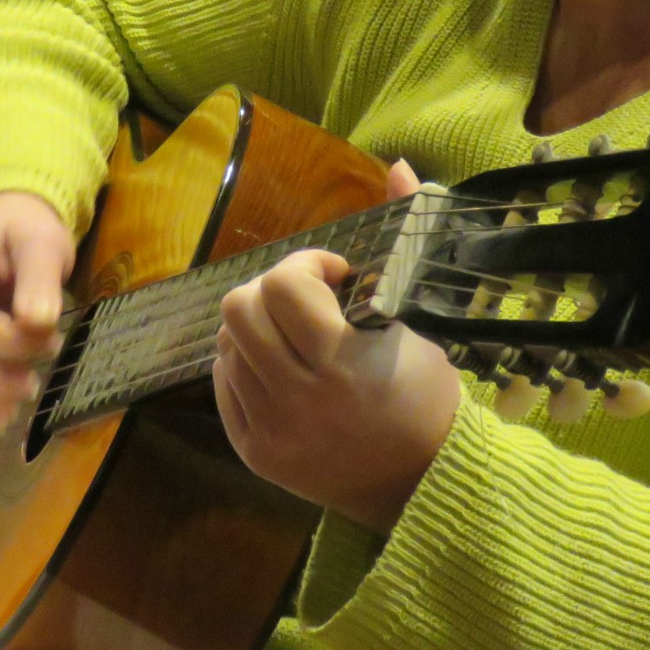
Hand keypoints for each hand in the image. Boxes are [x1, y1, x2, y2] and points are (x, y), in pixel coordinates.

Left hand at [211, 157, 457, 534]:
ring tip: (296, 338)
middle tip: (307, 303)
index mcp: (342, 363)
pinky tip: (281, 369)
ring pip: (226, 344)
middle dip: (271, 291)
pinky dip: (245, 364)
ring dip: (257, 327)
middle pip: (238, 309)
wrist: (423, 485)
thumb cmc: (426, 396)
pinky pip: (222, 384)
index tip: (337, 278)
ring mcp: (270, 431)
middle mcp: (298, 399)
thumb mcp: (417, 317)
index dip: (308, 265)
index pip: (283, 285)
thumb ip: (400, 237)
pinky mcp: (254, 452)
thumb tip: (398, 164)